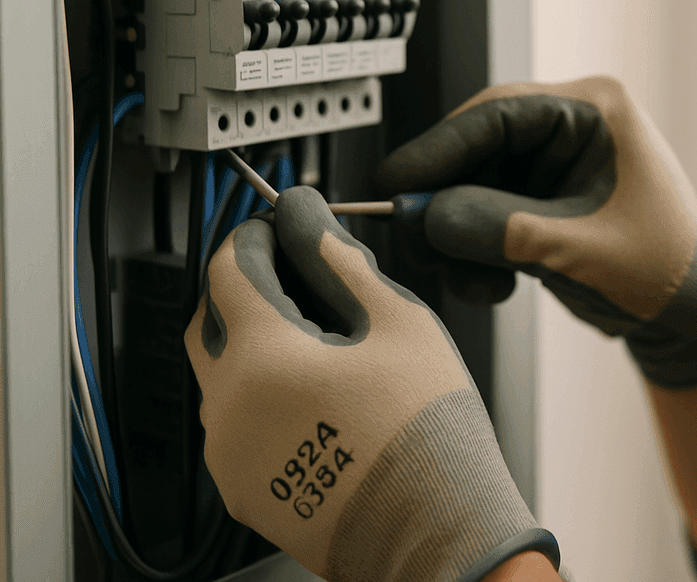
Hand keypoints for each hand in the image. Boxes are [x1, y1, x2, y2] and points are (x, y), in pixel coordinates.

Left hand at [185, 186, 557, 581]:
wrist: (437, 528)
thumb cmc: (427, 430)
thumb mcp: (397, 321)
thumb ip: (339, 260)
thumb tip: (307, 217)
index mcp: (262, 358)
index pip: (229, 268)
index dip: (256, 236)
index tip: (281, 228)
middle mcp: (228, 408)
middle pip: (210, 319)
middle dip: (245, 287)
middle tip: (300, 281)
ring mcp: (230, 456)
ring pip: (219, 375)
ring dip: (253, 344)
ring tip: (323, 346)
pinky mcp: (244, 490)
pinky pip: (234, 425)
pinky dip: (261, 396)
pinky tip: (318, 397)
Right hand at [373, 75, 696, 388]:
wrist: (692, 313)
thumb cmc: (667, 268)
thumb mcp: (581, 249)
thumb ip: (503, 229)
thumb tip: (429, 217)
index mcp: (593, 111)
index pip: (496, 114)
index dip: (438, 150)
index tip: (395, 183)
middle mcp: (569, 128)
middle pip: (476, 150)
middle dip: (444, 203)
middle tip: (420, 243)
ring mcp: (552, 167)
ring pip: (471, 188)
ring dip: (457, 238)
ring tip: (472, 282)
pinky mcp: (539, 203)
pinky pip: (482, 216)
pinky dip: (473, 252)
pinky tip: (492, 285)